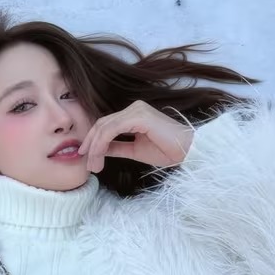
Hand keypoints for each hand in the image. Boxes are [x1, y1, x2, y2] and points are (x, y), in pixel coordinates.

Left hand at [77, 100, 194, 172]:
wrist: (187, 152)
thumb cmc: (167, 151)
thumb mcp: (135, 151)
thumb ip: (117, 147)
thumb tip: (100, 150)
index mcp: (133, 114)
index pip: (106, 125)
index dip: (92, 140)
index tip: (87, 158)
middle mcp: (133, 108)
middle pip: (101, 124)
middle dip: (90, 145)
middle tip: (87, 164)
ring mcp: (136, 110)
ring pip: (104, 127)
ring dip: (95, 147)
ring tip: (94, 165)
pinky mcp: (138, 116)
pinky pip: (112, 129)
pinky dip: (102, 143)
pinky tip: (100, 156)